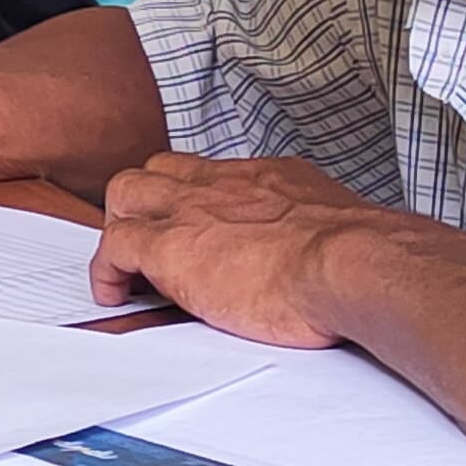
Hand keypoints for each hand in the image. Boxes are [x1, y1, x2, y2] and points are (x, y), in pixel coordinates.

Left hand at [89, 151, 376, 342]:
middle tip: (152, 247)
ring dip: (122, 229)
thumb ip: (313, 236)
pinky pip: (114, 247)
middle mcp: (222, 185)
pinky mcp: (169, 247)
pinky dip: (108, 272)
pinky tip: (117, 294)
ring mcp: (191, 211)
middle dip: (147, 206)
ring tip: (130, 270)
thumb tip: (323, 261)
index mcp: (264, 180)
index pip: (209, 173)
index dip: (191, 199)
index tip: (195, 229)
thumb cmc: (358, 261)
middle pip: (159, 171)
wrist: (350, 264)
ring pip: (126, 193)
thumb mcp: (335, 231)